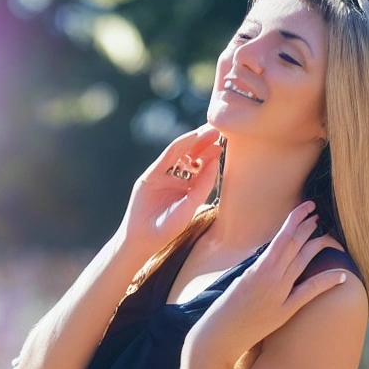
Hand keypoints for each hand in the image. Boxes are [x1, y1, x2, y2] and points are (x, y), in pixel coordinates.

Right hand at [117, 124, 221, 256]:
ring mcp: (163, 176)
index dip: (212, 156)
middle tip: (218, 131)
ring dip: (193, 141)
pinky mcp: (151, 175)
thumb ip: (203, 186)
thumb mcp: (190, 206)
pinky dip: (179, 146)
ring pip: (180, 154)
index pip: (202, 168)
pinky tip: (191, 138)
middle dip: (204, 144)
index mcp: (189, 188)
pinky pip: (167, 157)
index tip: (224, 145)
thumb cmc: (169, 228)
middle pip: (192, 157)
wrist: (144, 237)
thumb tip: (216, 162)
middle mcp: (176, 180)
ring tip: (208, 131)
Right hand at [183, 200, 347, 368]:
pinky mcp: (284, 311)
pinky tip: (342, 274)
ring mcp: (279, 293)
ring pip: (303, 262)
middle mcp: (269, 276)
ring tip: (329, 235)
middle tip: (318, 215)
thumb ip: (257, 268)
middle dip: (308, 227)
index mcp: (256, 267)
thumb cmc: (223, 309)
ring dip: (317, 245)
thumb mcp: (239, 280)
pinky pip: (309, 292)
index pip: (281, 236)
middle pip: (294, 245)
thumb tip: (271, 257)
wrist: (218, 335)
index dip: (296, 219)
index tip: (306, 207)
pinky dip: (326, 281)